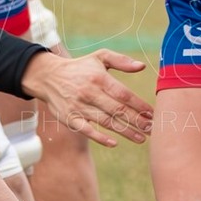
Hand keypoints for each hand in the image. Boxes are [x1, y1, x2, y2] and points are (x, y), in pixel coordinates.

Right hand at [18, 49, 152, 147]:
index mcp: (99, 78)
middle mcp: (89, 92)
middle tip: (153, 130)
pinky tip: (114, 143)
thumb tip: (142, 66)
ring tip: (141, 138)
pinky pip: (86, 130)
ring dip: (125, 132)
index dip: (140, 105)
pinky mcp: (69, 118)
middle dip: (137, 121)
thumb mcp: (99, 57)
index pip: (124, 94)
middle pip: (118, 110)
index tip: (153, 114)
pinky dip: (100, 137)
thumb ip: (121, 61)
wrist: (48, 76)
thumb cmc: (80, 67)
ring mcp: (79, 107)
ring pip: (106, 122)